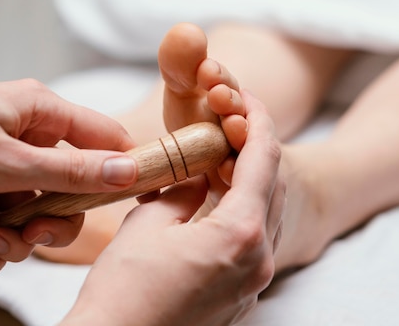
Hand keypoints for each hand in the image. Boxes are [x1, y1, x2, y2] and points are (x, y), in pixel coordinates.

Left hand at [0, 53, 138, 288]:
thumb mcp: (8, 161)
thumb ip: (71, 171)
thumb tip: (128, 171)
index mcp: (40, 110)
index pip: (104, 137)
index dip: (119, 169)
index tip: (127, 202)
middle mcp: (23, 132)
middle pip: (68, 184)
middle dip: (52, 219)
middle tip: (34, 237)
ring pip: (32, 207)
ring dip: (14, 237)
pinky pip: (0, 215)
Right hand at [63, 93, 283, 324]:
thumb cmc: (125, 290)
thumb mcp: (148, 223)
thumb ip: (182, 190)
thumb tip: (196, 176)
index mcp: (241, 234)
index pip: (264, 160)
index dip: (257, 121)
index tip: (247, 98)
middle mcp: (260, 261)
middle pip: (273, 187)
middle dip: (256, 149)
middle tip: (232, 124)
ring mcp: (253, 285)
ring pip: (267, 217)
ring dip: (251, 183)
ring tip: (222, 160)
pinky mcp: (240, 300)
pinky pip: (254, 245)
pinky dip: (243, 215)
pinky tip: (216, 205)